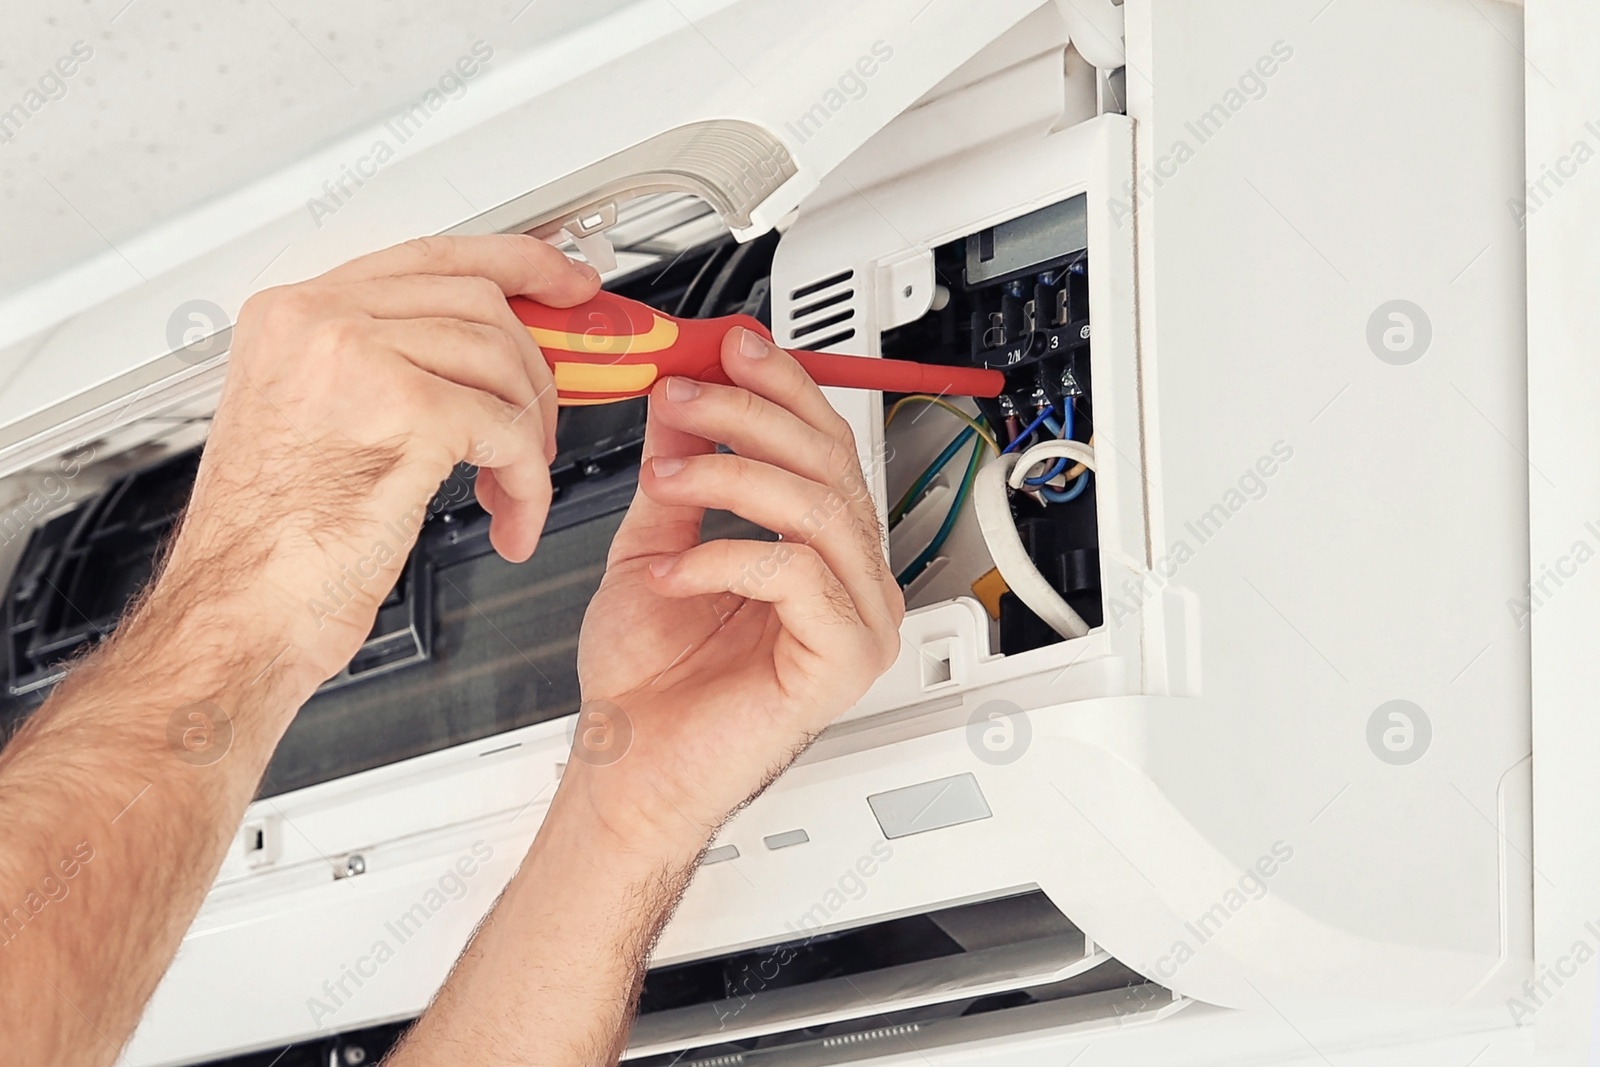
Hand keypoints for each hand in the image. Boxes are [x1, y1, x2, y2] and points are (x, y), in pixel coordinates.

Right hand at [160, 235, 599, 694]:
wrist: (236, 616)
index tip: (567, 286)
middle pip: (480, 303)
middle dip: (532, 371)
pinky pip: (509, 429)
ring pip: (503, 364)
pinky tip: (510, 518)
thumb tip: (480, 355)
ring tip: (512, 491)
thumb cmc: (271, 548)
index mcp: (293, 315)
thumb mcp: (314, 424)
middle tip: (542, 428)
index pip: (432, 255)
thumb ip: (384, 368)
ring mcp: (359, 359)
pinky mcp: (406, 414)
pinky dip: (528, 483)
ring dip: (530, 437)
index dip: (518, 264)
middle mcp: (318, 321)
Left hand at [570, 327, 903, 856]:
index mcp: (823, 551)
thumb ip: (677, 470)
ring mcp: (859, 620)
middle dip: (750, 415)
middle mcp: (853, 580)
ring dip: (733, 474)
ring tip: (667, 475)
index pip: (825, 445)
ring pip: (818, 506)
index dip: (783, 387)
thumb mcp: (654, 543)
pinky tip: (671, 574)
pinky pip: (797, 573)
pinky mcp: (845, 659)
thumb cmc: (648, 680)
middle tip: (683, 396)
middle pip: (830, 461)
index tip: (730, 347)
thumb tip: (681, 397)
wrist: (629, 770)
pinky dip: (724, 556)